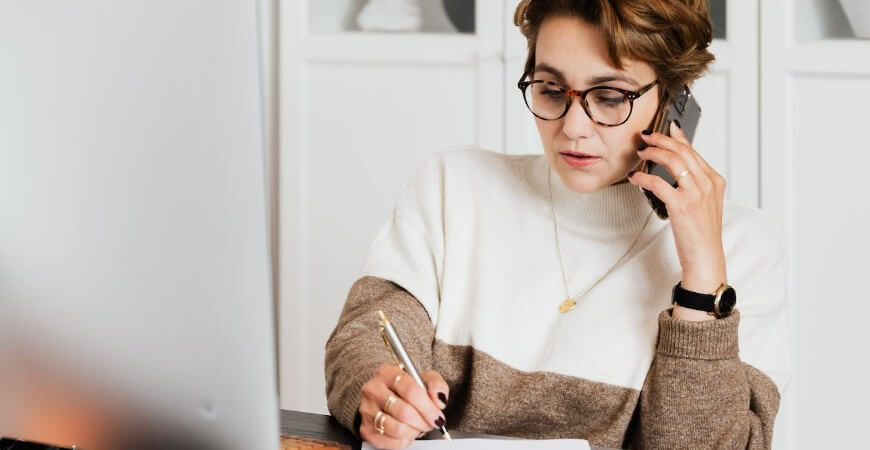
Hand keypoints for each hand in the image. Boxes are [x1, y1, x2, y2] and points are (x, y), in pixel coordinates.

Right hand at [358, 363, 449, 448]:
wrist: (386, 397)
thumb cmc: (406, 388)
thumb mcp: (424, 379)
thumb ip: (437, 385)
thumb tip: (439, 400)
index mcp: (387, 372)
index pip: (410, 390)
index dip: (427, 407)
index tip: (437, 415)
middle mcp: (373, 389)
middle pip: (404, 411)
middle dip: (423, 421)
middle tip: (431, 423)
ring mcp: (367, 410)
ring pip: (397, 428)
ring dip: (414, 431)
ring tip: (418, 426)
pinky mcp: (366, 429)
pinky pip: (390, 442)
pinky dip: (403, 441)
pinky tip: (407, 433)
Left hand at [629, 121, 727, 319]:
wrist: (706, 257)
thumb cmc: (702, 233)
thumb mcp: (704, 203)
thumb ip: (694, 183)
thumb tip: (675, 167)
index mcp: (715, 180)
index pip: (694, 151)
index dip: (677, 137)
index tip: (666, 128)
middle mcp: (708, 183)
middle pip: (682, 151)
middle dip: (661, 139)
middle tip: (646, 136)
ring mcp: (696, 193)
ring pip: (672, 161)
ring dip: (653, 152)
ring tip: (641, 152)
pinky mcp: (681, 205)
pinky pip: (658, 182)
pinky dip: (643, 177)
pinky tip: (635, 178)